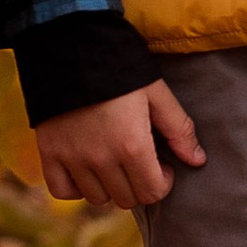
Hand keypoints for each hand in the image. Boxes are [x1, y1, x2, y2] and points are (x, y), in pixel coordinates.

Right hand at [33, 80, 204, 213]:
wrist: (72, 47)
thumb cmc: (122, 69)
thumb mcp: (157, 94)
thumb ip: (179, 129)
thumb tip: (198, 161)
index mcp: (132, 146)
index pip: (152, 193)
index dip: (162, 183)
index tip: (162, 165)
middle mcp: (101, 159)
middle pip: (126, 199)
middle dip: (139, 184)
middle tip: (140, 161)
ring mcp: (72, 158)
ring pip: (97, 198)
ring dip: (110, 187)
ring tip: (114, 162)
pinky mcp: (49, 153)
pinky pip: (62, 191)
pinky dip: (76, 187)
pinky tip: (86, 170)